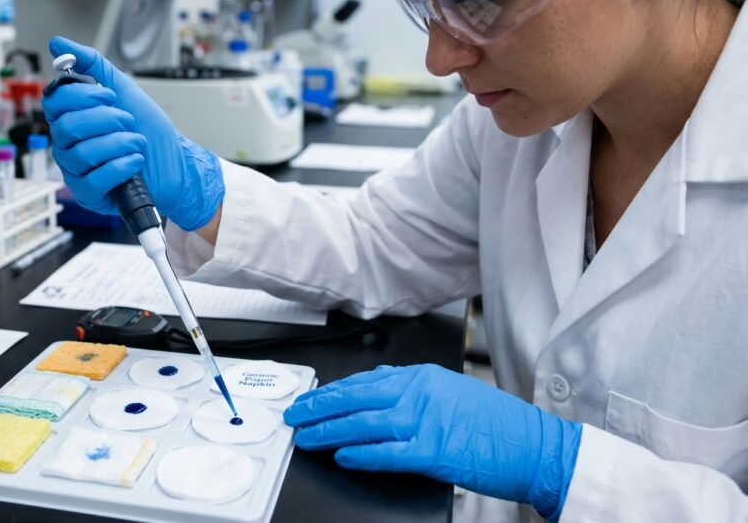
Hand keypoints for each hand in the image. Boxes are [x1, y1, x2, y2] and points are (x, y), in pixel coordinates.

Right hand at [42, 36, 224, 230]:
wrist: (176, 163)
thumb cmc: (148, 130)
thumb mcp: (123, 89)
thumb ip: (92, 65)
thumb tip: (58, 43)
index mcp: (71, 118)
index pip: (54, 102)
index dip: (80, 96)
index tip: (108, 96)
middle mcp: (68, 145)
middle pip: (65, 127)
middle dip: (104, 120)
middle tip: (127, 121)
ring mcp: (76, 171)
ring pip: (81, 153)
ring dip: (118, 143)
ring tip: (137, 142)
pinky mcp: (89, 194)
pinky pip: (94, 180)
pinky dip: (121, 166)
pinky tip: (135, 161)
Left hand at [283, 364, 582, 520]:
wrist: (535, 445)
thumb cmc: (497, 424)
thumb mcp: (450, 391)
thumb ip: (412, 387)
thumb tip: (375, 384)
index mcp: (422, 376)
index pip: (363, 381)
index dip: (330, 391)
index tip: (310, 398)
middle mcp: (420, 393)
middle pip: (355, 398)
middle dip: (319, 407)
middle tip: (295, 415)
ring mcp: (426, 421)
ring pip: (364, 424)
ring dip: (329, 431)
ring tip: (306, 437)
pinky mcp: (434, 451)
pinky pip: (387, 453)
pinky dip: (362, 454)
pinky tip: (342, 455)